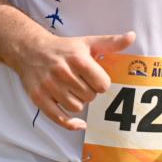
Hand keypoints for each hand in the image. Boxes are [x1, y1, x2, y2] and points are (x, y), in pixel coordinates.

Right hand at [13, 30, 134, 130]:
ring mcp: (49, 87)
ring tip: (71, 91)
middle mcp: (63, 73)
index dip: (101, 83)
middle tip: (80, 84)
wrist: (29, 50)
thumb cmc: (62, 48)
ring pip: (76, 107)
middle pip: (90, 97)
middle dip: (88, 92)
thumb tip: (132, 37)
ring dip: (78, 102)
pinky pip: (59, 119)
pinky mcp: (39, 98)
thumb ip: (110, 42)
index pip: (102, 84)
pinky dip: (71, 124)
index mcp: (78, 59)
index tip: (93, 78)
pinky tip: (79, 124)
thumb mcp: (86, 42)